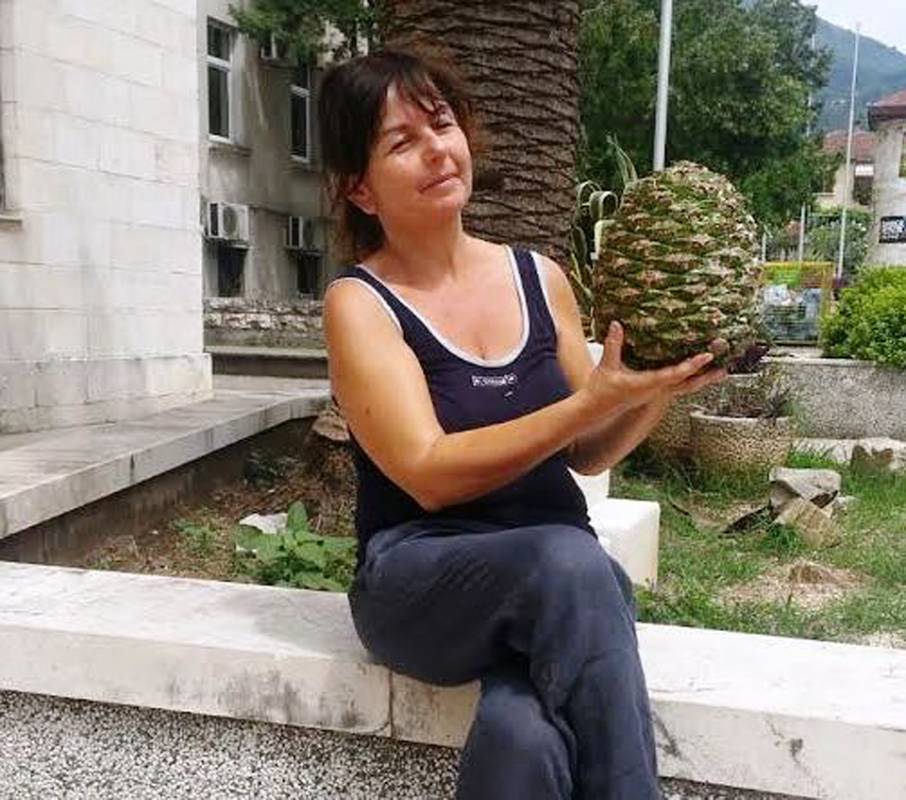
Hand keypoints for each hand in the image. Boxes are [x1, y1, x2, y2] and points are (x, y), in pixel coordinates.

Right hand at [580, 321, 725, 416]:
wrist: (594, 410)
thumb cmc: (600, 389)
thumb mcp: (606, 365)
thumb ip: (613, 344)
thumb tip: (617, 323)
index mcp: (647, 385)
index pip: (674, 374)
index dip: (692, 365)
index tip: (707, 357)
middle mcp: (656, 391)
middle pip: (688, 385)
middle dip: (707, 377)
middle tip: (725, 370)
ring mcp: (656, 394)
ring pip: (685, 387)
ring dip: (703, 380)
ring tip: (720, 372)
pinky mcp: (654, 394)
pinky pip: (678, 387)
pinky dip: (690, 380)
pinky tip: (697, 374)